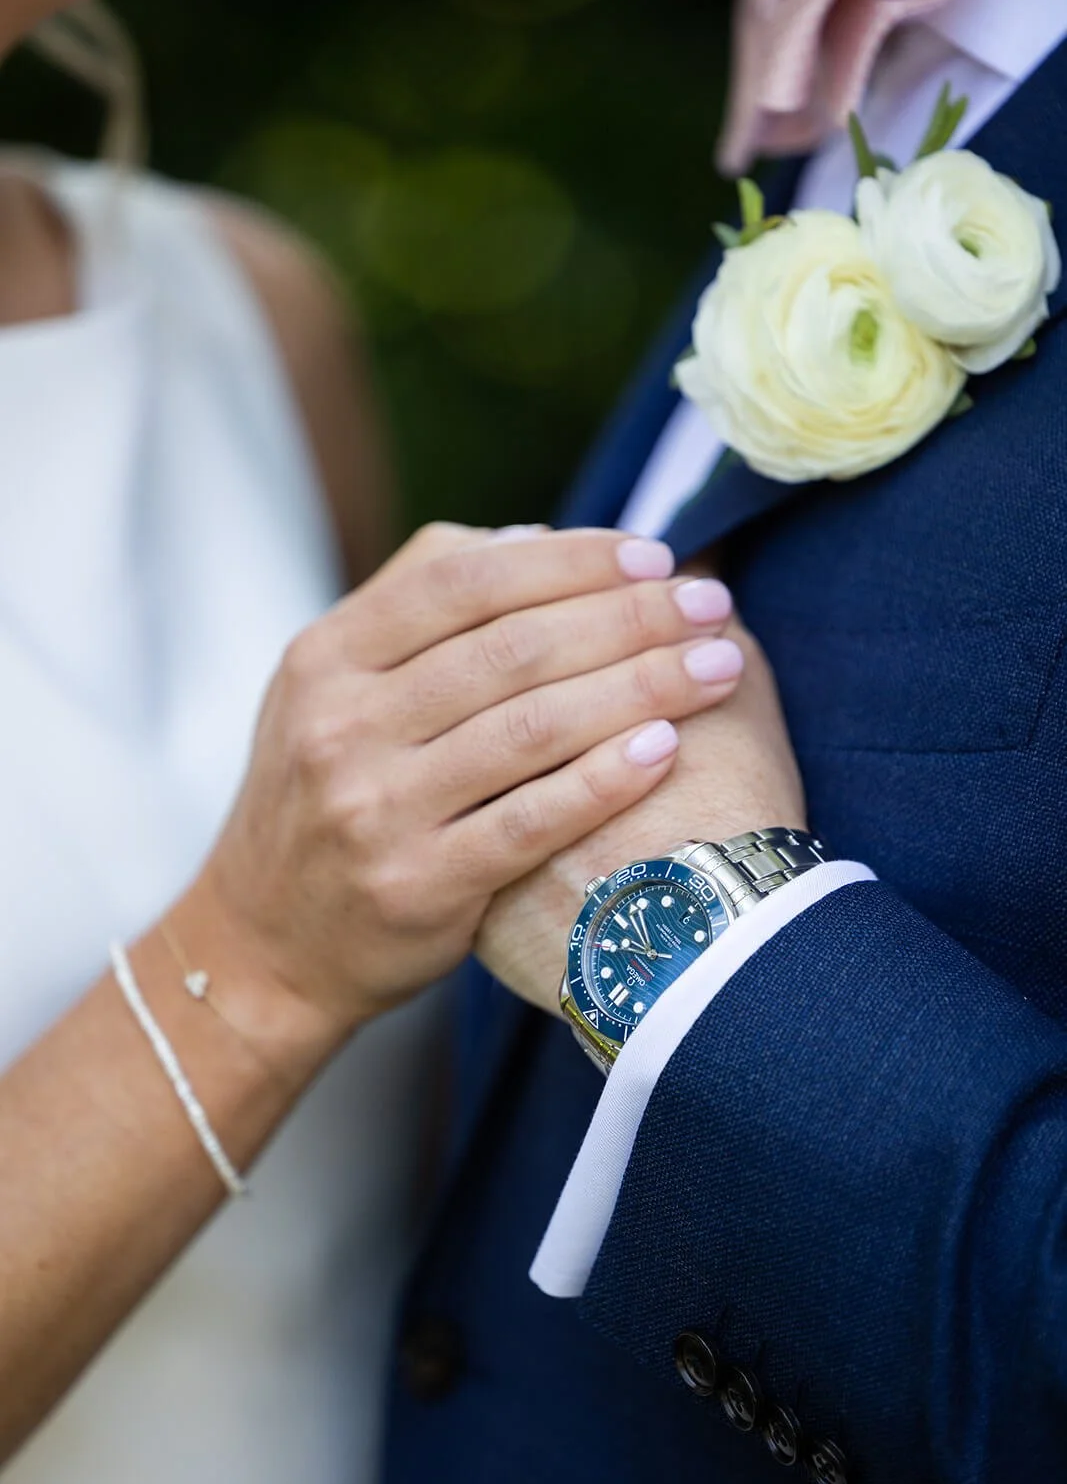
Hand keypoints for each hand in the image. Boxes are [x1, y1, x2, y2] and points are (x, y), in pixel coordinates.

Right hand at [178, 524, 744, 1072]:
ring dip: (640, 687)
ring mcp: (377, 809)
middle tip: (709, 603)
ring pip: (531, 728)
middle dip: (627, 617)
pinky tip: (666, 748)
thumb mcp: (331, 687)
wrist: (264, 945)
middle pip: (512, 648)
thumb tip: (535, 538)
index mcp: (326, 656)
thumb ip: (418, 603)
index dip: (569, 560)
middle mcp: (342, 725)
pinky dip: (604, 780)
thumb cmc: (322, 796)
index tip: (652, 555)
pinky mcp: (418, 885)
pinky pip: (530, 821)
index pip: (462, 579)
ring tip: (718, 665)